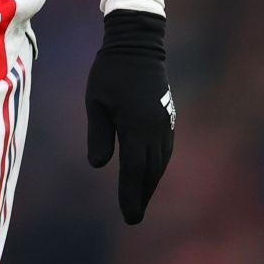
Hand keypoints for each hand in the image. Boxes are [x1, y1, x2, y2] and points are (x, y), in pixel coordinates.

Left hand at [85, 11, 175, 224]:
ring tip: (140, 200)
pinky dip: (157, 167)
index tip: (129, 215)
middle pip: (150, 171)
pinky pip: (165, 150)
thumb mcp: (96, 101)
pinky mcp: (167, 118)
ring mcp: (164, 124)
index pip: (134, 169)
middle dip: (141, 195)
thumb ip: (99, 133)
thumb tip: (98, 165)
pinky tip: (150, 174)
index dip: (131, 194)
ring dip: (151, 183)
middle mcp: (155, 129)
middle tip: (132, 217)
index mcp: (136, 126)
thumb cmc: (110, 71)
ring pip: (160, 162)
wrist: (138, 45)